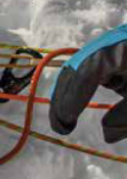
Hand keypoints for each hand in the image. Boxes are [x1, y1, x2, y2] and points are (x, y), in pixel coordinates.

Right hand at [50, 26, 126, 142]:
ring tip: (64, 121)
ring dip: (68, 95)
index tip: (66, 121)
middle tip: (61, 127)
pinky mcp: (115, 56)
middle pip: (75, 69)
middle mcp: (109, 45)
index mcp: (117, 49)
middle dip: (63, 98)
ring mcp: (110, 48)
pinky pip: (91, 72)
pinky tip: (77, 107)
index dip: (73, 97)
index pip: (87, 71)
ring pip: (78, 70)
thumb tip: (106, 134)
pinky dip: (81, 90)